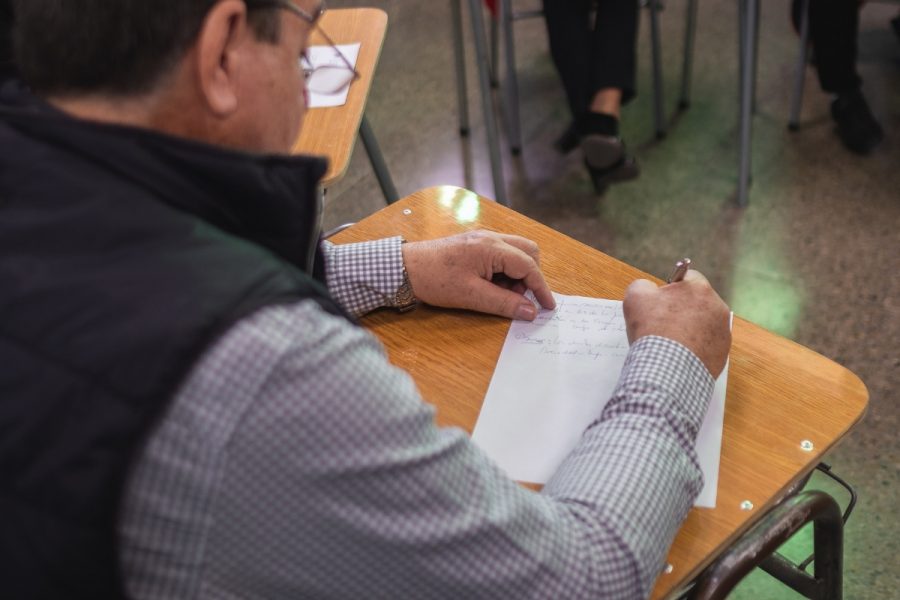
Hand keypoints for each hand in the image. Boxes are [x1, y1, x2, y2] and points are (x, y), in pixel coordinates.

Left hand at [401, 230, 555, 320]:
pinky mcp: (474, 244)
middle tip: (518, 299)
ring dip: (516, 274)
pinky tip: (489, 286)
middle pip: (528, 252)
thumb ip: (504, 303)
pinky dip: (503, 271)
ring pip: (516, 252)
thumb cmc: (435, 280)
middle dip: (530, 276)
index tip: (547, 306)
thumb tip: (530, 311)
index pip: (528, 265)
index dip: (541, 287)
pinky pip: (501, 254)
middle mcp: (490, 238)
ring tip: (498, 294)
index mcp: (491, 247)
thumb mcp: (471, 296)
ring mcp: (482, 239)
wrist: (404, 268)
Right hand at [623, 270, 731, 376]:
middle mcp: (718, 307)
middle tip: (662, 324)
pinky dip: (695, 347)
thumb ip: (643, 285)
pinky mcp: (723, 353)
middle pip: (697, 302)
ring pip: (703, 323)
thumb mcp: (636, 297)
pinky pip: (707, 344)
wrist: (667, 370)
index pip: (687, 278)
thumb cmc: (652, 330)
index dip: (671, 288)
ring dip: (689, 328)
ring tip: (670, 342)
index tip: (659, 302)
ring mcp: (723, 331)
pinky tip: (679, 355)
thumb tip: (650, 290)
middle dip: (682, 309)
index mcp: (700, 289)